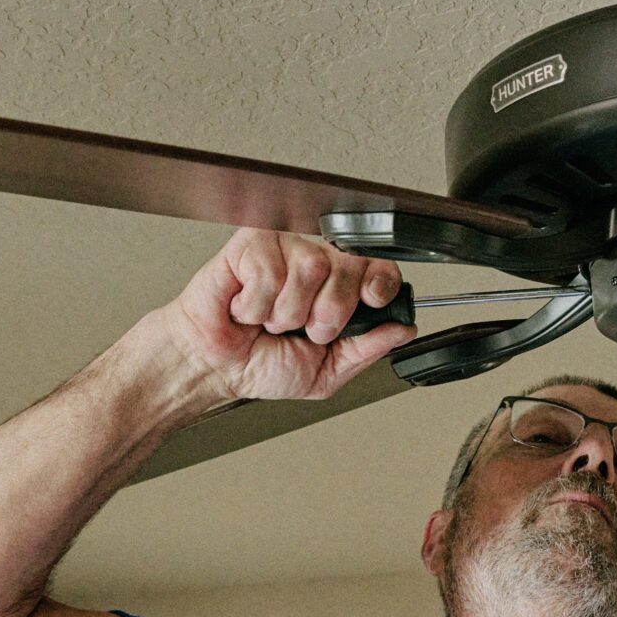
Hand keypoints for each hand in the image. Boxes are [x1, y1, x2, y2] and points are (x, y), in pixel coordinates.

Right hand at [142, 229, 413, 407]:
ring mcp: (285, 250)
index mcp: (339, 288)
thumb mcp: (326, 371)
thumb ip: (367, 349)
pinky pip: (269, 270)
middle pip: (349, 266)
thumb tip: (403, 329)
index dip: (380, 281)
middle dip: (327, 313)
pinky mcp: (251, 245)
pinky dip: (256, 304)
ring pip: (310, 268)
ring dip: (286, 313)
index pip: (377, 265)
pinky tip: (246, 307)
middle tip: (303, 330)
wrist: (213, 366)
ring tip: (269, 321)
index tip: (372, 301)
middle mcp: (316, 264)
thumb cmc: (261, 364)